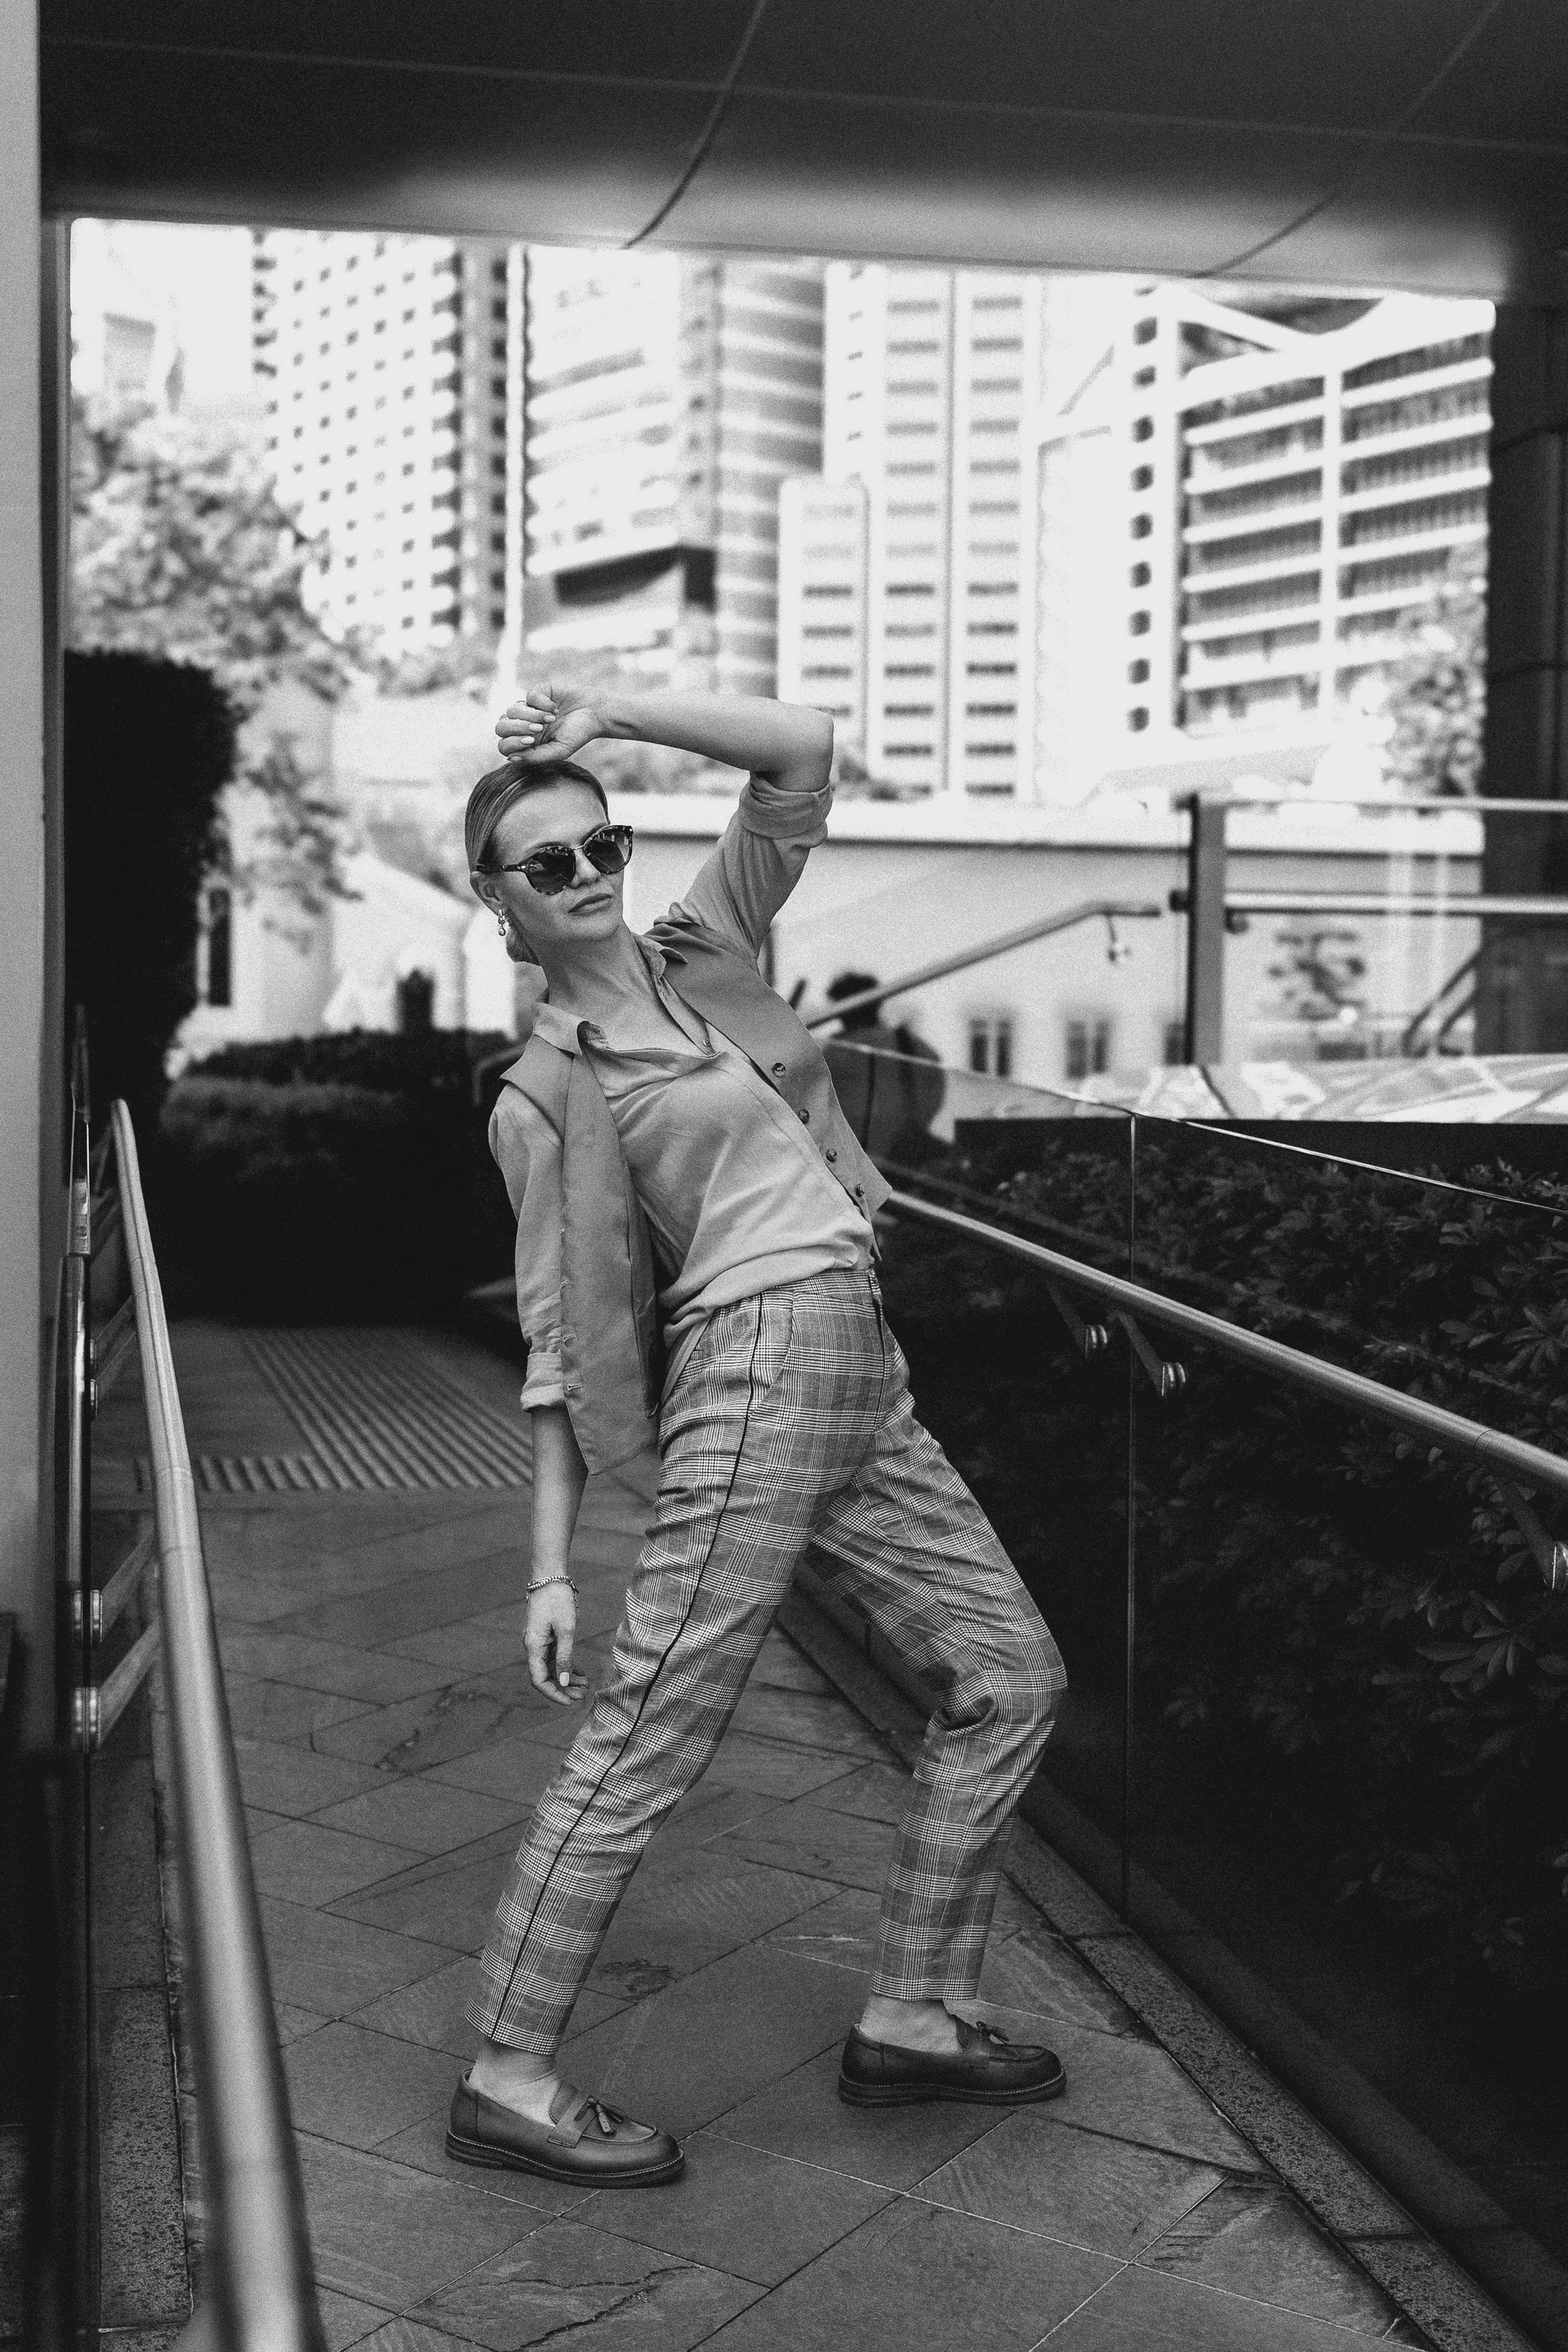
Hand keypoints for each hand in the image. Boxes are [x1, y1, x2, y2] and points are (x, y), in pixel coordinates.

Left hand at [496, 683, 601, 766]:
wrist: (596, 713)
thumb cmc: (578, 734)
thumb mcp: (559, 751)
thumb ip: (535, 757)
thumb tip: (510, 758)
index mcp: (527, 742)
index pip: (504, 745)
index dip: (513, 743)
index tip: (532, 741)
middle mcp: (525, 724)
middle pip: (501, 727)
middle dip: (518, 728)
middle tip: (539, 729)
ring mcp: (529, 707)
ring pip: (512, 710)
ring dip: (532, 715)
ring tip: (551, 719)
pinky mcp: (538, 692)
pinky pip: (529, 696)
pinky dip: (542, 703)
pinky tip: (555, 707)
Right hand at [525, 1582, 586, 1706]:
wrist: (549, 1575)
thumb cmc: (557, 1599)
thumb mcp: (566, 1629)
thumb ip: (565, 1656)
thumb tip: (564, 1682)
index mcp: (533, 1646)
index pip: (539, 1680)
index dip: (554, 1694)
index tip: (570, 1702)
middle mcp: (532, 1646)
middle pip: (545, 1676)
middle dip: (563, 1689)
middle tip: (582, 1695)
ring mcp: (538, 1642)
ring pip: (551, 1668)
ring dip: (566, 1678)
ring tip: (585, 1685)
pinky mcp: (544, 1636)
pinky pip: (553, 1657)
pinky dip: (565, 1666)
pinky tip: (579, 1672)